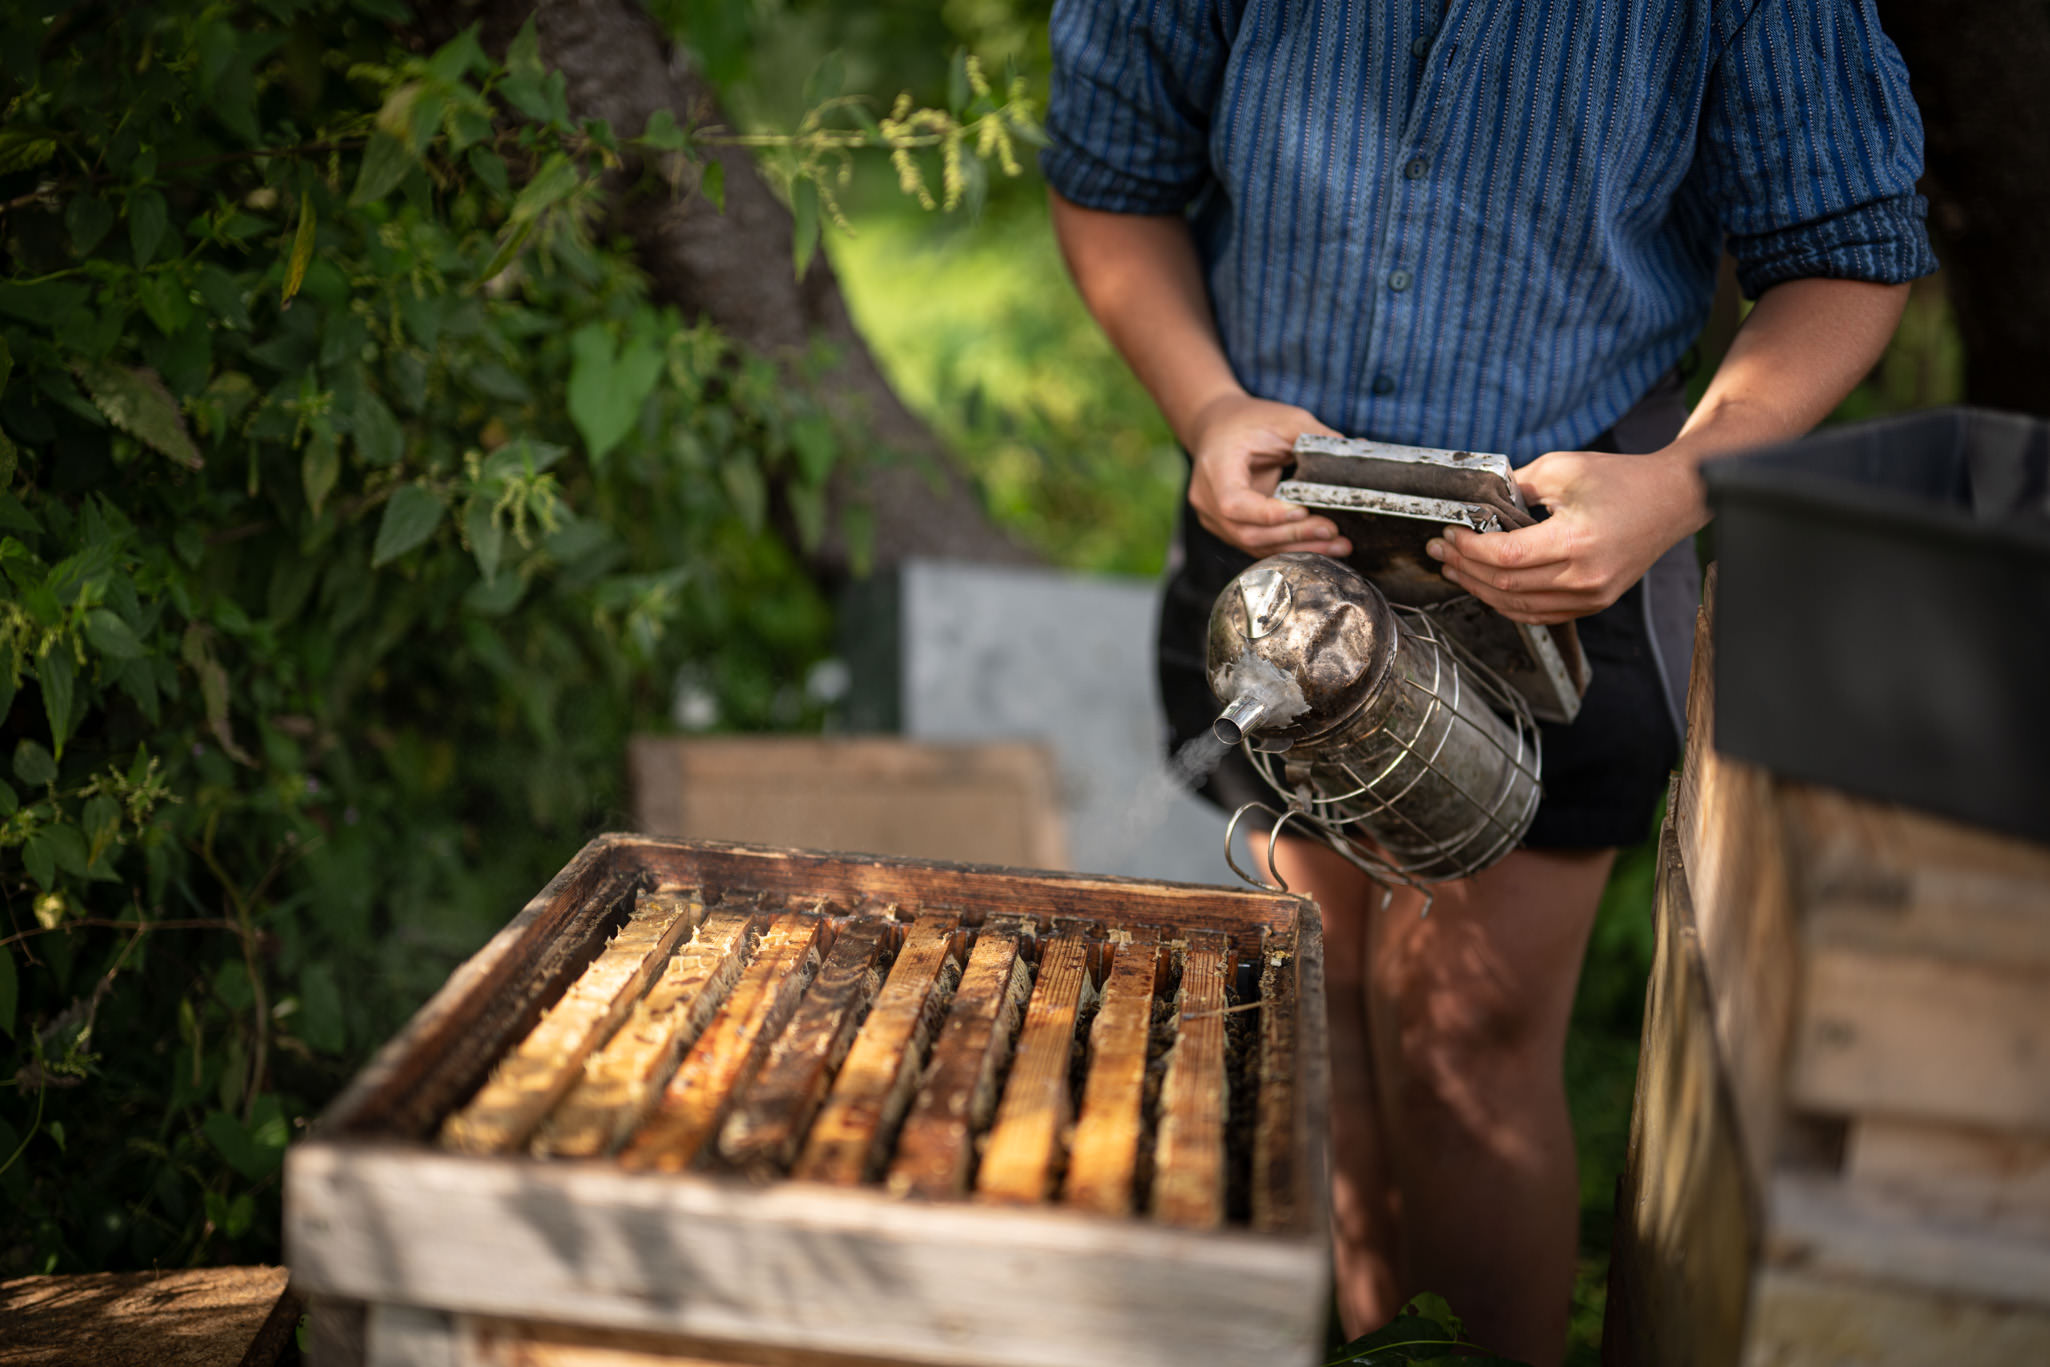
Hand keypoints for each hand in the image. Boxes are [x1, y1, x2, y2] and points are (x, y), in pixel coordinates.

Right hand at [1185, 393, 1349, 558]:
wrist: (1216, 426)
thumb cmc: (1247, 420)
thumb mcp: (1283, 420)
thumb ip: (1315, 437)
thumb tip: (1359, 450)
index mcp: (1216, 469)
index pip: (1234, 503)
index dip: (1268, 514)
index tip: (1302, 512)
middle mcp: (1207, 500)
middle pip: (1248, 532)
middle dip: (1293, 536)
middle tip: (1332, 531)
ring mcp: (1215, 519)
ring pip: (1255, 545)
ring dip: (1298, 547)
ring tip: (1338, 545)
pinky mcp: (1229, 528)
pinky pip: (1260, 543)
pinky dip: (1290, 545)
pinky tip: (1321, 544)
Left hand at [1424, 448, 1705, 623]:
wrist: (1672, 500)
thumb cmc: (1620, 479)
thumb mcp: (1561, 469)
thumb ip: (1515, 488)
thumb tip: (1477, 505)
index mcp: (1576, 541)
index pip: (1505, 557)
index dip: (1468, 549)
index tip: (1447, 533)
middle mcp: (1584, 577)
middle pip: (1505, 585)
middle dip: (1464, 567)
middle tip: (1440, 551)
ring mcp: (1591, 596)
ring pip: (1518, 606)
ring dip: (1480, 589)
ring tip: (1455, 569)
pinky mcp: (1594, 603)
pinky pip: (1540, 614)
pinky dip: (1508, 603)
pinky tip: (1486, 586)